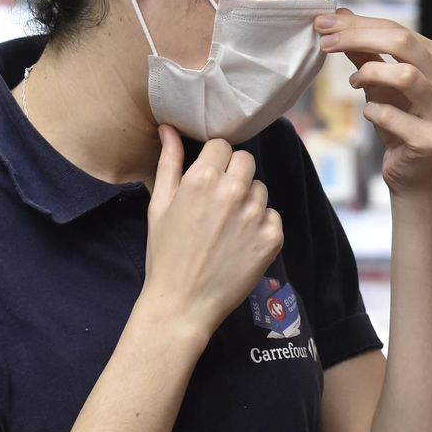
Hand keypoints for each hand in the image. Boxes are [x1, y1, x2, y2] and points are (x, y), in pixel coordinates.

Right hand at [142, 126, 283, 339]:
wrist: (182, 303)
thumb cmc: (165, 254)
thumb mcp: (159, 205)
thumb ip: (169, 163)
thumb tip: (169, 128)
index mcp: (203, 178)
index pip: (222, 146)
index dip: (214, 160)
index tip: (208, 177)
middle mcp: (234, 191)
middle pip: (246, 161)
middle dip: (234, 174)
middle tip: (218, 201)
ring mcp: (257, 214)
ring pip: (260, 189)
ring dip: (248, 201)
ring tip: (226, 227)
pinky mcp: (273, 237)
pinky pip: (273, 216)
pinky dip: (261, 226)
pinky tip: (240, 244)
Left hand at [315, 9, 431, 193]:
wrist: (413, 171)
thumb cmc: (399, 120)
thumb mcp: (380, 82)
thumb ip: (365, 51)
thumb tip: (342, 15)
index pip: (398, 30)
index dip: (358, 24)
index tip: (324, 23)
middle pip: (404, 43)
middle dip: (358, 37)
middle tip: (325, 41)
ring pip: (406, 75)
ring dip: (369, 73)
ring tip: (354, 82)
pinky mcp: (430, 140)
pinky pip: (392, 116)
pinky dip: (372, 111)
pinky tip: (370, 113)